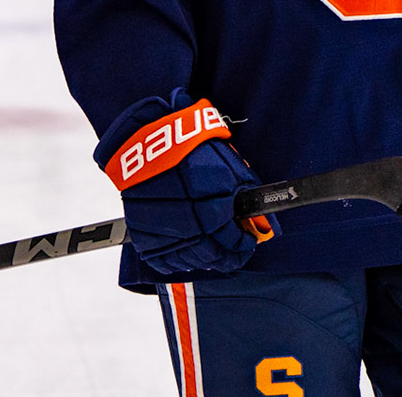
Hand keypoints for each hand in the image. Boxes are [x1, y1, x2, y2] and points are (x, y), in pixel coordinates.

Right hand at [95, 90, 276, 276]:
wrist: (153, 140)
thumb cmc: (195, 149)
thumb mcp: (230, 168)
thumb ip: (244, 198)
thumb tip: (260, 223)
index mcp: (212, 206)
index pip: (232, 241)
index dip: (243, 246)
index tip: (247, 243)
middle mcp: (187, 223)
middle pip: (211, 255)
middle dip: (227, 258)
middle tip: (233, 255)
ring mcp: (163, 230)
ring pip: (187, 261)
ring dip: (204, 262)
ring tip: (213, 255)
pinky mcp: (142, 232)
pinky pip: (161, 260)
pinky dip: (176, 262)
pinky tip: (187, 255)